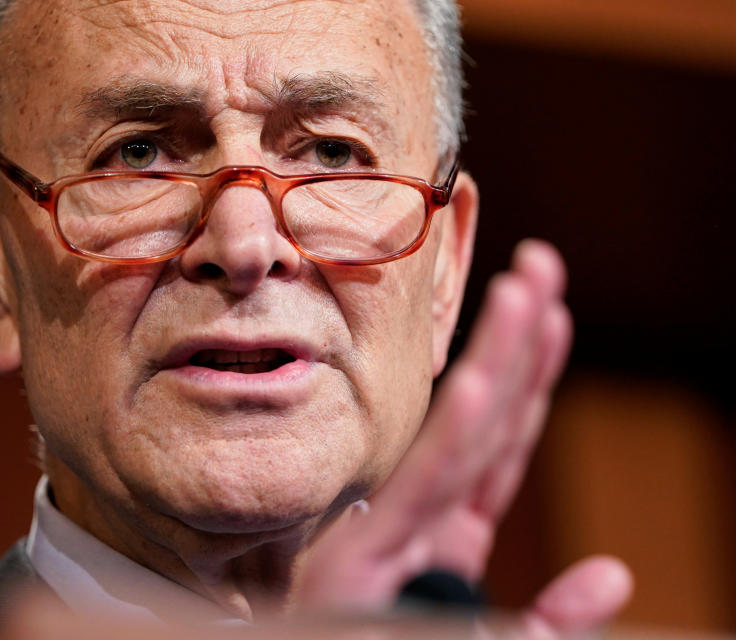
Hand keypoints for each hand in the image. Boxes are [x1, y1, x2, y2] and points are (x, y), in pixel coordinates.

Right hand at [297, 240, 631, 635]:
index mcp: (450, 535)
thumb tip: (613, 574)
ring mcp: (400, 532)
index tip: (552, 309)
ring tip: (525, 289)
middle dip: (519, 338)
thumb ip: (552, 619)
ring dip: (499, 358)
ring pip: (466, 434)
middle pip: (488, 419)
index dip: (532, 374)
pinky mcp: (367, 554)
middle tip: (541, 262)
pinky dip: (452, 435)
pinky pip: (422, 488)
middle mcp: (428, 520)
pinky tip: (476, 384)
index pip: (502, 440)